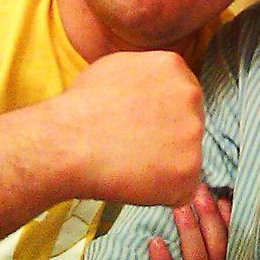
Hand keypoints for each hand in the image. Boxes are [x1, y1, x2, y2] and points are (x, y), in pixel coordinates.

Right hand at [50, 51, 203, 206]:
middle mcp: (191, 95)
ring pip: (186, 156)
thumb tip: (155, 87)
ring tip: (130, 162)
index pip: (183, 95)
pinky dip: (163, 192)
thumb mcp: (116, 66)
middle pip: (189, 122)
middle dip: (167, 137)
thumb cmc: (81, 107)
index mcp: (174, 67)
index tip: (143, 126)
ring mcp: (193, 133)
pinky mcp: (188, 170)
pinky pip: (183, 188)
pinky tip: (136, 182)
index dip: (162, 115)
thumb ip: (146, 74)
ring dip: (164, 165)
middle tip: (134, 146)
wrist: (67, 142)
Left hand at [148, 184, 231, 259]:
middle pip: (216, 250)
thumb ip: (221, 251)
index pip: (232, 246)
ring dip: (189, 233)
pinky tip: (155, 242)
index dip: (228, 221)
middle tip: (198, 191)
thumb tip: (220, 209)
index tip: (221, 196)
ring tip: (179, 208)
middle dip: (208, 219)